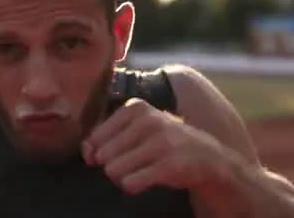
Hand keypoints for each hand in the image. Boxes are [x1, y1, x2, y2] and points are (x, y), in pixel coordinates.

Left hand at [82, 98, 230, 195]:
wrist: (206, 157)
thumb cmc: (163, 142)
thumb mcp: (137, 129)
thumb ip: (106, 136)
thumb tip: (86, 152)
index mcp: (136, 108)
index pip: (96, 136)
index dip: (96, 151)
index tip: (111, 155)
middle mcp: (149, 121)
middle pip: (104, 155)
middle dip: (111, 165)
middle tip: (130, 164)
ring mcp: (161, 143)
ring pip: (114, 170)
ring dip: (122, 177)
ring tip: (138, 171)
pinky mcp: (169, 166)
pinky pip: (131, 183)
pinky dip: (132, 186)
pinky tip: (144, 180)